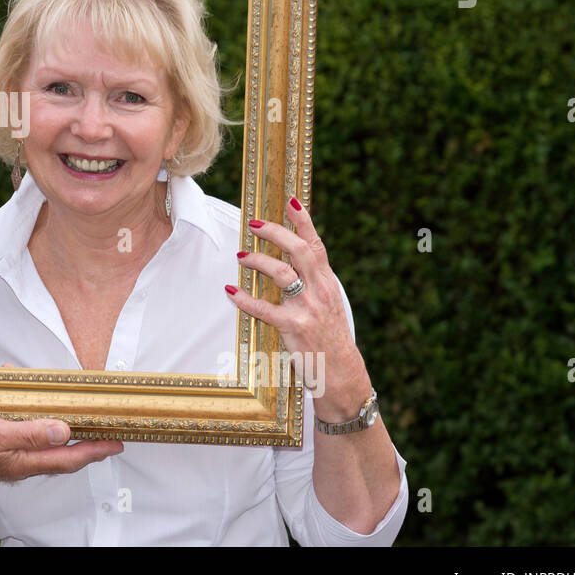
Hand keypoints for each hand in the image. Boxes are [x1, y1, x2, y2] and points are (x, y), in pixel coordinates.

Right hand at [0, 415, 122, 481]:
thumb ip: (29, 432)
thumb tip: (63, 431)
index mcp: (24, 460)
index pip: (69, 457)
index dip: (95, 450)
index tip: (116, 444)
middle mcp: (21, 463)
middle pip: (62, 457)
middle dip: (86, 447)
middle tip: (105, 437)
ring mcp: (10, 459)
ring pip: (45, 448)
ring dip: (61, 436)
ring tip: (74, 422)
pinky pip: (26, 440)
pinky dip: (36, 427)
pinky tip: (29, 414)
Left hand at [224, 196, 371, 421]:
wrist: (342, 375)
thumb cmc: (330, 338)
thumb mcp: (328, 305)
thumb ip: (313, 282)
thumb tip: (291, 259)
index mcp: (328, 283)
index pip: (316, 244)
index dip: (303, 221)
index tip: (290, 200)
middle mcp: (320, 291)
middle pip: (298, 251)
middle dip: (275, 233)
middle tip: (254, 225)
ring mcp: (308, 309)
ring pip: (281, 273)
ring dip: (257, 261)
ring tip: (241, 257)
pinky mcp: (294, 329)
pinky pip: (265, 309)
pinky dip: (245, 299)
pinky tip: (231, 293)